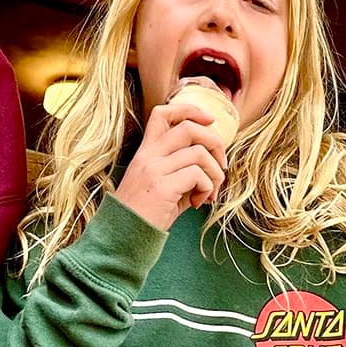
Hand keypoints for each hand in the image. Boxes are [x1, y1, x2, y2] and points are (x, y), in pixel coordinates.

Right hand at [111, 96, 228, 231]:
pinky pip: (198, 176)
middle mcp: (148, 156)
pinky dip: (207, 188)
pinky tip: (199, 202)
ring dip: (215, 174)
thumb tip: (215, 159)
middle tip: (220, 166)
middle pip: (189, 128)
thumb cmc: (146, 211)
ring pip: (200, 154)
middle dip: (215, 143)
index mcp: (146, 151)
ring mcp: (155, 170)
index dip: (189, 110)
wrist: (125, 236)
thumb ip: (182, 166)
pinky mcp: (163, 188)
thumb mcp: (160, 181)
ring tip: (209, 191)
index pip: (163, 113)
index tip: (209, 120)